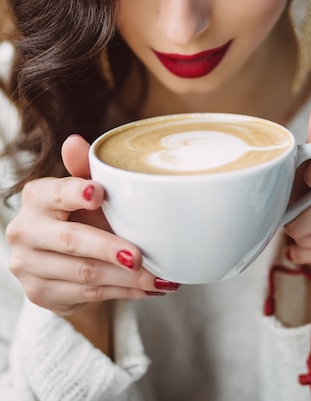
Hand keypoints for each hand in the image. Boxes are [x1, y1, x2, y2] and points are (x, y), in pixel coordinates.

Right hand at [6, 135, 177, 318]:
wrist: (61, 258)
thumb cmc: (80, 214)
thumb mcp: (86, 190)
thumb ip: (84, 168)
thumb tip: (75, 141)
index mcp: (35, 197)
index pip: (56, 193)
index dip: (77, 193)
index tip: (99, 194)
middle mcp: (24, 231)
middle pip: (72, 241)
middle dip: (109, 249)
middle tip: (139, 255)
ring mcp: (28, 266)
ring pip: (84, 274)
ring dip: (127, 278)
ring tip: (159, 276)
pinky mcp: (41, 294)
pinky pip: (88, 295)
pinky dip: (123, 292)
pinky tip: (148, 288)